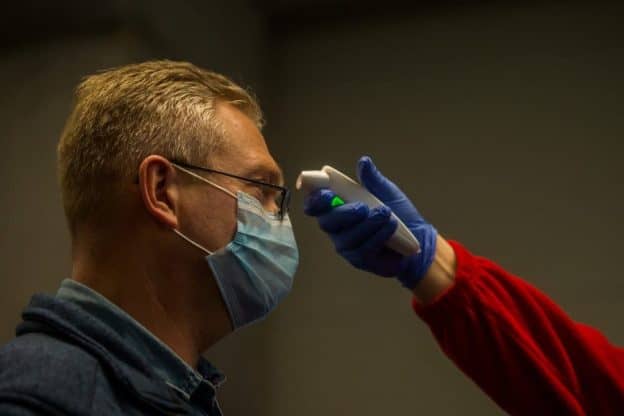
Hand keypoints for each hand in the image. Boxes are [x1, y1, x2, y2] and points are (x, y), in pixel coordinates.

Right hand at [303, 156, 437, 287]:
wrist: (418, 237)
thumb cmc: (397, 213)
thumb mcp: (386, 192)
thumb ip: (372, 179)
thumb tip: (364, 162)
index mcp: (336, 208)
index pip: (315, 205)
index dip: (315, 199)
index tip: (327, 193)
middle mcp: (336, 228)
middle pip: (327, 222)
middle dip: (343, 213)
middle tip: (363, 208)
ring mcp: (346, 246)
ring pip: (347, 237)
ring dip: (367, 225)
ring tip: (386, 215)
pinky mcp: (359, 260)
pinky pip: (363, 249)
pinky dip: (378, 236)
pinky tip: (391, 228)